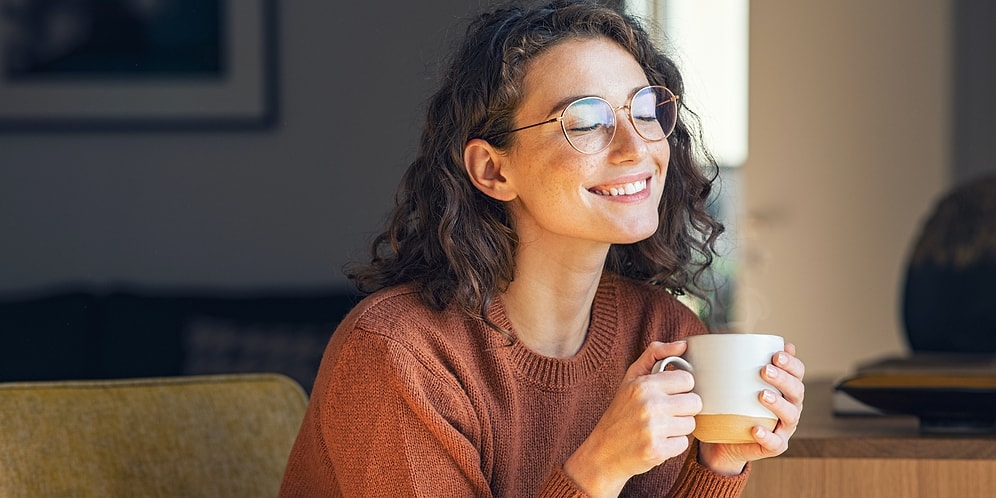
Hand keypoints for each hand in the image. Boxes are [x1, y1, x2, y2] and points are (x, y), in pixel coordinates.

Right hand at [564, 341, 701, 497]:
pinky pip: (684, 444)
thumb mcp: (631, 378)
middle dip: (683, 409)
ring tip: (659, 428)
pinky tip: (657, 442)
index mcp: (644, 385)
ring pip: (691, 424)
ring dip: (678, 427)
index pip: (687, 380)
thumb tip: (683, 344)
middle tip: (665, 413)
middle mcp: (649, 405)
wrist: (603, 452)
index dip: (680, 388)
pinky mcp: (657, 451)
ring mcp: (653, 429)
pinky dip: (673, 445)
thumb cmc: (621, 412)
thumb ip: (655, 355)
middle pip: (694, 402)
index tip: (668, 394)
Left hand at [697, 343, 805, 474]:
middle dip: (783, 379)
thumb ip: (737, 362)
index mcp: (785, 388)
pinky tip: (756, 429)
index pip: (797, 372)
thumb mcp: (734, 382)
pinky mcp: (774, 446)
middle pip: (797, 391)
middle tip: (764, 370)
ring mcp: (784, 428)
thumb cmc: (732, 405)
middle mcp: (790, 406)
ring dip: (778, 404)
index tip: (776, 354)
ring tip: (761, 395)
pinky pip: (775, 443)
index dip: (792, 363)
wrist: (723, 440)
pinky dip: (767, 436)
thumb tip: (731, 335)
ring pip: (790, 415)